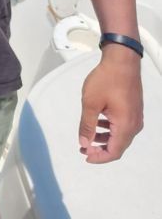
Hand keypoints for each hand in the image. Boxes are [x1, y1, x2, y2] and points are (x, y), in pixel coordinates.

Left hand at [78, 45, 142, 162]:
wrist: (122, 61)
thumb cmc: (107, 79)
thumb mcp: (91, 102)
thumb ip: (87, 124)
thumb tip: (84, 141)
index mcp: (125, 126)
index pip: (114, 152)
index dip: (99, 157)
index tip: (85, 154)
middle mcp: (134, 125)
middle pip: (118, 146)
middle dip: (100, 149)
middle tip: (84, 147)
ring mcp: (135, 117)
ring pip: (120, 137)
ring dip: (104, 139)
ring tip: (89, 136)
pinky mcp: (133, 110)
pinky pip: (122, 127)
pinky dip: (110, 129)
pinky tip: (99, 123)